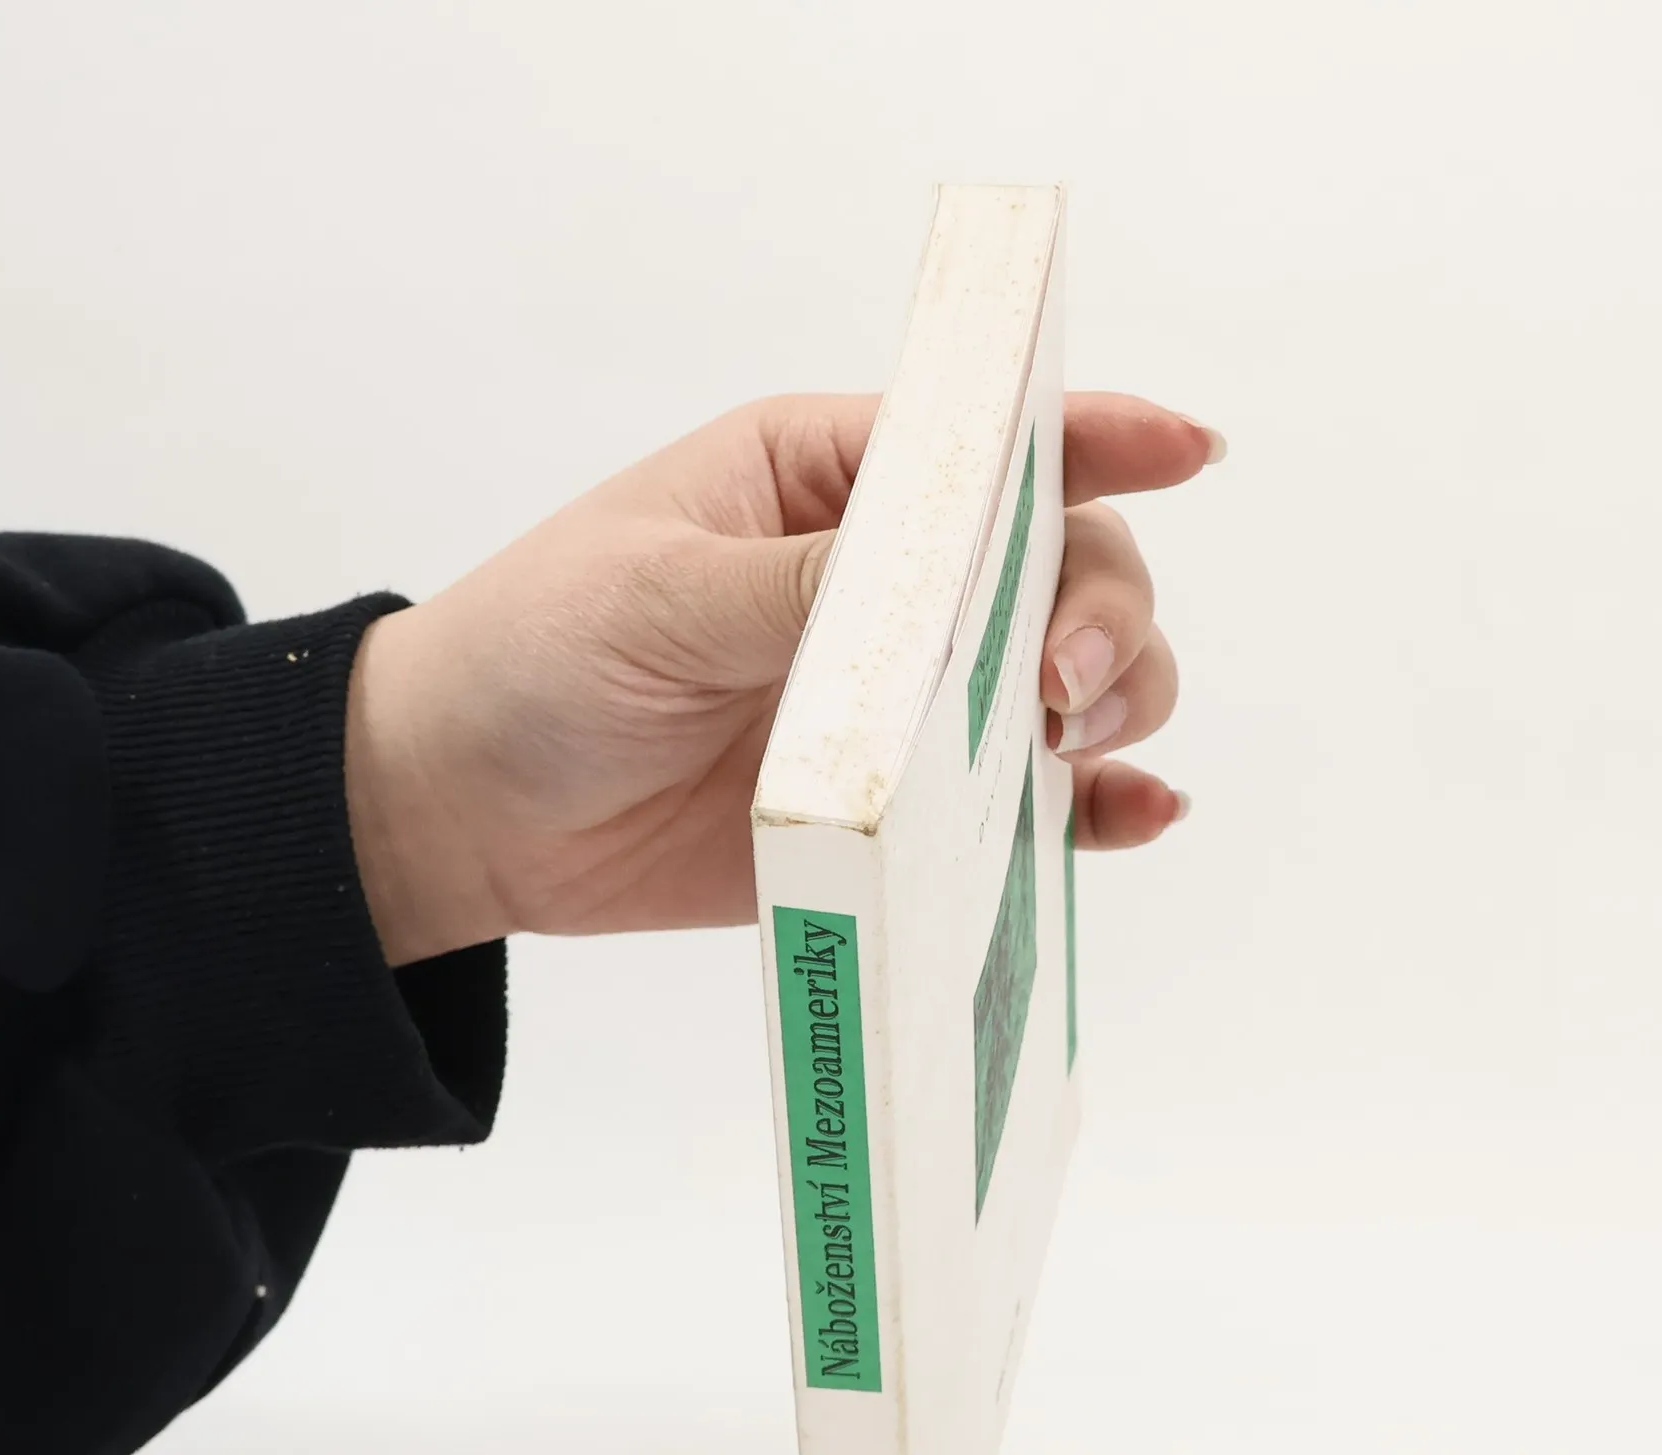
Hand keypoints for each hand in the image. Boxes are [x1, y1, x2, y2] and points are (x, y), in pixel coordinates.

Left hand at [345, 393, 1218, 964]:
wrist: (468, 812)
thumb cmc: (536, 657)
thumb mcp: (657, 595)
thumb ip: (808, 588)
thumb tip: (954, 587)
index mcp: (833, 485)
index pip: (990, 443)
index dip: (1104, 433)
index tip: (1192, 448)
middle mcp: (894, 586)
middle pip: (1068, 568)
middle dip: (1102, 609)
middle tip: (1058, 682)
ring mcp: (907, 704)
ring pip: (1073, 682)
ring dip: (1115, 702)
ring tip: (1075, 743)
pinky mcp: (902, 811)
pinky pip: (1028, 806)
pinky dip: (1095, 808)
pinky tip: (1130, 813)